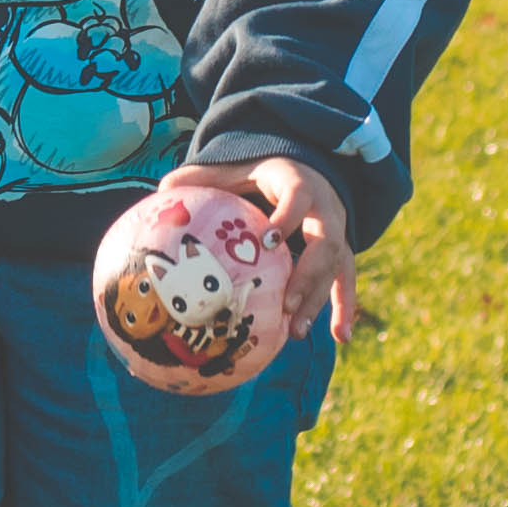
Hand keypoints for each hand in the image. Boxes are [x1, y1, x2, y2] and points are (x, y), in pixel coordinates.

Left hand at [160, 154, 354, 343]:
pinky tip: (340, 338)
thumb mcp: (236, 168)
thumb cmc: (261, 174)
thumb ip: (202, 177)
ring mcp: (338, 231)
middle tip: (285, 305)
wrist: (308, 168)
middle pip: (325, 242)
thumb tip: (161, 190)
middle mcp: (325, 208)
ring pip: (336, 267)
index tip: (268, 243)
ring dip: (318, 300)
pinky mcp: (342, 250)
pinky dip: (344, 308)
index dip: (288, 217)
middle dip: (307, 276)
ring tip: (295, 331)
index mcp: (298, 182)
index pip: (298, 196)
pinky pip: (347, 280)